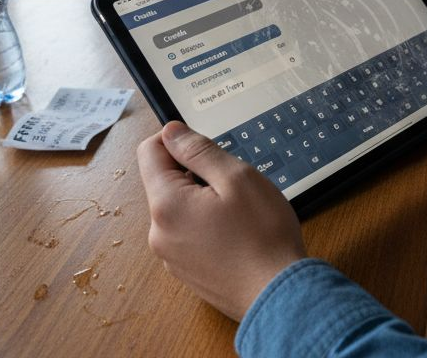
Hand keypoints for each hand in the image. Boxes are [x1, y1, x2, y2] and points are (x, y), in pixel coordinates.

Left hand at [138, 121, 305, 321]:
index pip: (149, 152)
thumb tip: (171, 131)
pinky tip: (237, 235)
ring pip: (179, 208)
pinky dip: (208, 225)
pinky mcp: (186, 271)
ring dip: (203, 200)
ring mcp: (170, 256)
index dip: (178, 140)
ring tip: (239, 213)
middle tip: (234, 186)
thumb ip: (199, 151)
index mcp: (166, 204)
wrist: (278, 296)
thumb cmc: (263, 236)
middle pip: (165, 181)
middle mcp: (159, 232)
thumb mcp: (237, 178)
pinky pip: (188, 234)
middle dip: (196, 174)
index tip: (208, 148)